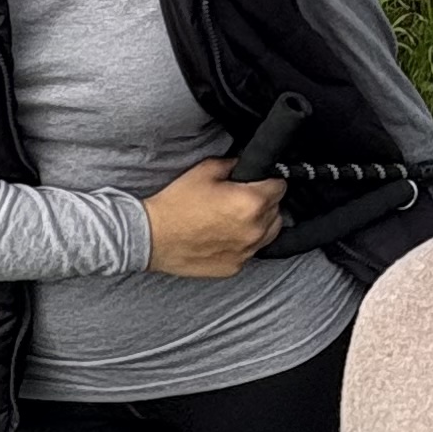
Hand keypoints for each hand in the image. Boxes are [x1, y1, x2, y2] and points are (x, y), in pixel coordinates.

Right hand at [144, 155, 287, 275]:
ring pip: (270, 232)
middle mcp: (255, 230)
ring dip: (261, 223)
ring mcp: (246, 252)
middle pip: (277, 210)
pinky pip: (251, 250)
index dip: (269, 180)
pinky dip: (245, 242)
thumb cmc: (176, 203)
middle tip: (242, 198)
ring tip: (236, 217)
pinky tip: (225, 235)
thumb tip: (247, 164)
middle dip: (265, 201)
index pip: (280, 186)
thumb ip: (234, 164)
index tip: (259, 180)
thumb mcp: (205, 170)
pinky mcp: (235, 267)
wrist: (151, 237)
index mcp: (251, 202)